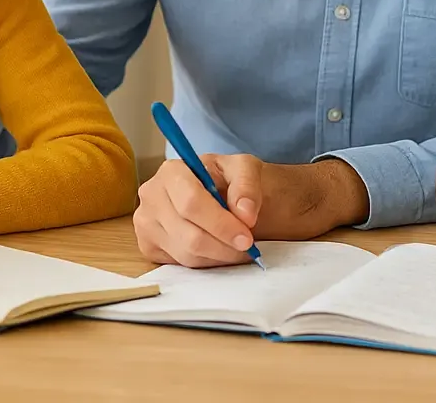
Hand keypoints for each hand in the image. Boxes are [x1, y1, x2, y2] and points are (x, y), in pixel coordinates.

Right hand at [132, 155, 368, 267]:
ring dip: (217, 259)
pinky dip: (205, 267)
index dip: (217, 223)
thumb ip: (249, 186)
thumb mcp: (263, 173)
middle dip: (221, 246)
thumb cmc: (272, 185)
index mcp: (178, 168)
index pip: (187, 200)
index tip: (248, 238)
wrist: (282, 204)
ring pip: (181, 254)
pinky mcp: (158, 248)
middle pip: (183, 231)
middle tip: (252, 250)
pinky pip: (176, 267)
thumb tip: (240, 213)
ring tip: (243, 252)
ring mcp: (153, 222)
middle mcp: (157, 193)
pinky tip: (225, 258)